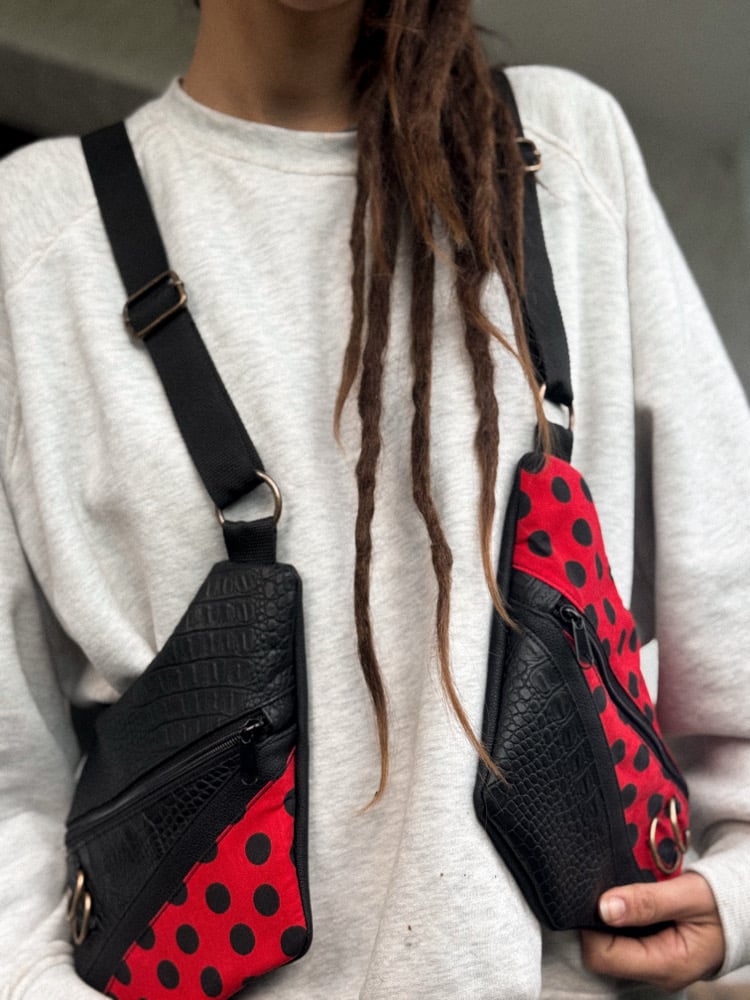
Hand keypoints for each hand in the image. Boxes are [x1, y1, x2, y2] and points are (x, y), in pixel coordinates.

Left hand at [580, 872, 724, 991]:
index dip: (590, 926)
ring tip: (615, 894)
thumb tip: (605, 907)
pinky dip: (618, 922)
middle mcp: (657, 972)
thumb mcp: (689, 895)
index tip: (590, 896)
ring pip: (610, 948)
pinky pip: (622, 943)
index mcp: (667, 964)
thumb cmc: (722, 904)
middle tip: (601, 890)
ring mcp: (655, 966)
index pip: (604, 956)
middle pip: (602, 954)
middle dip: (596, 923)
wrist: (743, 912)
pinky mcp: (653, 956)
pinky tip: (625, 904)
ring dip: (607, 921)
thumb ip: (647, 901)